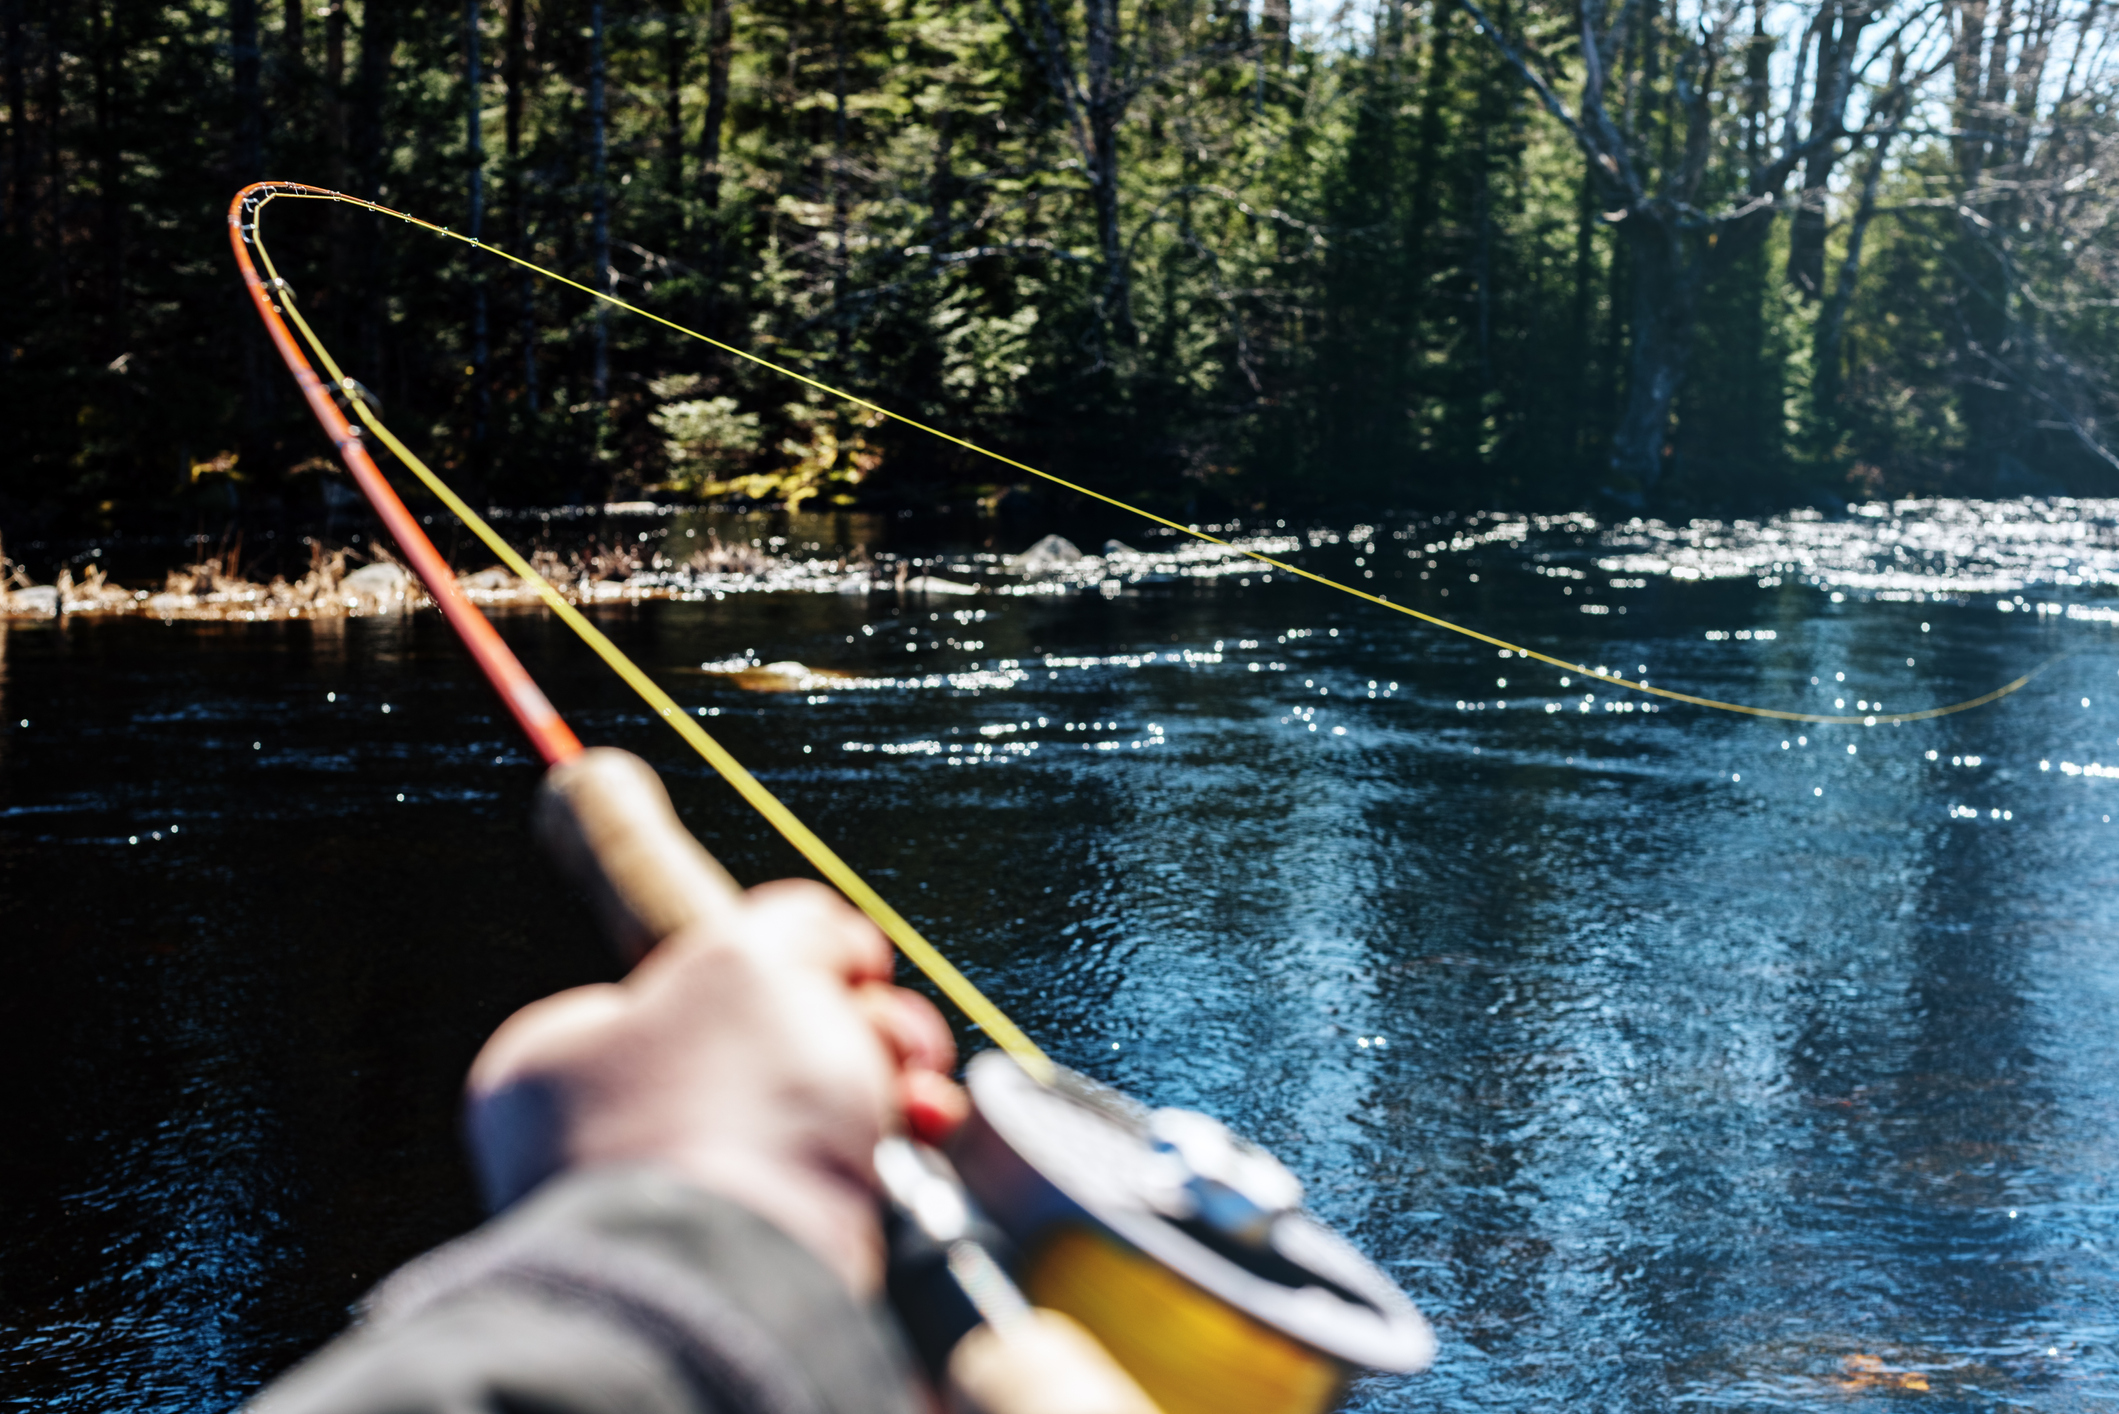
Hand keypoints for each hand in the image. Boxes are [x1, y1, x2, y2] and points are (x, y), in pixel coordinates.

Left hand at [463, 879, 968, 1295]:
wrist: (746, 1292)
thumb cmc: (724, 1126)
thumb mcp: (754, 960)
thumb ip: (792, 926)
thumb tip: (832, 940)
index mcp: (565, 1064)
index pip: (686, 981)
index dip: (783, 962)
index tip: (844, 968)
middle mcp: (611, 1143)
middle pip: (767, 1045)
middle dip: (856, 1029)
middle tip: (888, 1037)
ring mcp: (684, 1212)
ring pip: (813, 1117)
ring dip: (887, 1089)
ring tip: (916, 1099)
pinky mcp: (758, 1267)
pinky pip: (838, 1190)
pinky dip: (893, 1161)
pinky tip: (919, 1144)